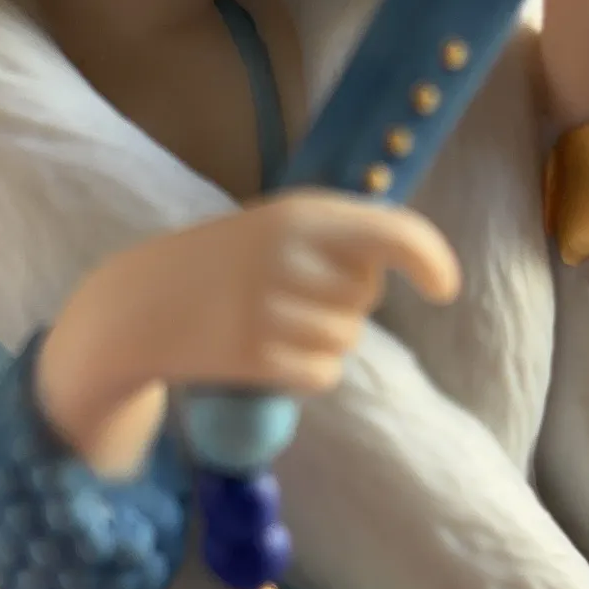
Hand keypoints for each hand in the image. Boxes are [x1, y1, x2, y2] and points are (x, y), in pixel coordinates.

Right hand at [36, 192, 460, 471]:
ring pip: (347, 339)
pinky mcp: (257, 357)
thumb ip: (339, 234)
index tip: (445, 288)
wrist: (143, 303)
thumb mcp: (277, 225)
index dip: (430, 259)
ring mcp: (271, 309)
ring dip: (322, 339)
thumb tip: (414, 255)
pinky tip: (263, 352)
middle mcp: (290, 257)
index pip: (393, 233)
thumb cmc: (224, 261)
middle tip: (287, 290)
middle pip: (366, 296)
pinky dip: (306, 373)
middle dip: (343, 299)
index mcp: (301, 214)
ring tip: (267, 320)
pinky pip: (324, 374)